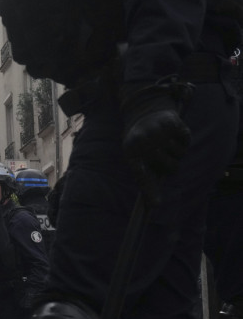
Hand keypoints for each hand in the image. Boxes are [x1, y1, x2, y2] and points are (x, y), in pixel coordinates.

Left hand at [121, 82, 191, 204]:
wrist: (143, 111)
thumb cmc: (140, 141)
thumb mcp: (136, 158)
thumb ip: (146, 179)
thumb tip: (154, 206)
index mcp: (132, 154)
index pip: (142, 176)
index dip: (149, 192)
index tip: (156, 206)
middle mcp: (143, 143)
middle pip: (171, 168)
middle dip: (171, 165)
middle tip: (163, 156)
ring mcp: (157, 132)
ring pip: (180, 155)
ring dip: (177, 151)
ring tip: (165, 142)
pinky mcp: (170, 123)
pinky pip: (186, 140)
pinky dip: (184, 139)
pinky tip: (173, 133)